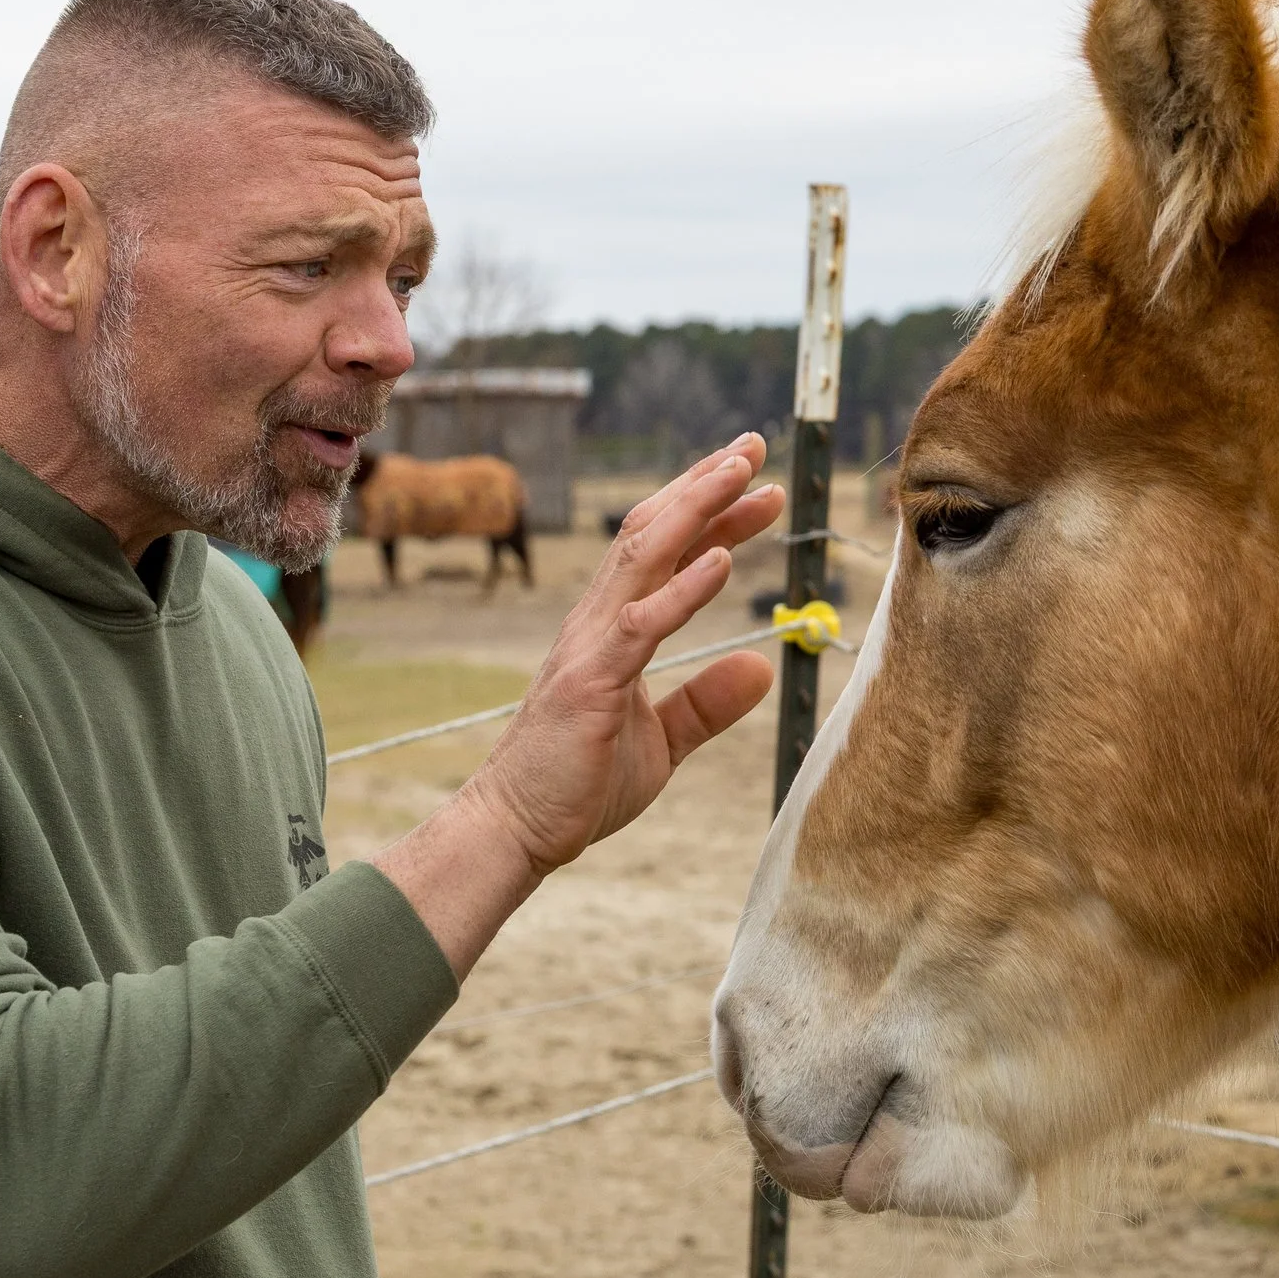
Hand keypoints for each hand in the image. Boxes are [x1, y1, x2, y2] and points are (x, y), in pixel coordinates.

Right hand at [465, 433, 784, 874]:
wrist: (517, 829)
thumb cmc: (578, 785)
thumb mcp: (663, 741)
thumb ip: (707, 703)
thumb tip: (761, 665)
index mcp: (613, 631)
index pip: (666, 553)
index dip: (712, 516)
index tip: (758, 489)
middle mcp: (598, 622)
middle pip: (654, 533)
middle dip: (705, 487)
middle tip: (754, 448)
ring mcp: (591, 646)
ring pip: (644, 557)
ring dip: (696, 510)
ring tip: (741, 474)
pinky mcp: (591, 681)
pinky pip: (641, 625)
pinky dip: (682, 589)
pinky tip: (721, 561)